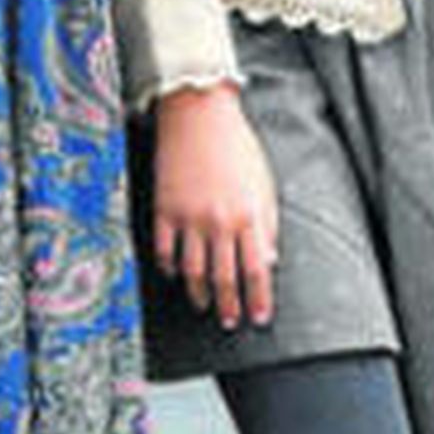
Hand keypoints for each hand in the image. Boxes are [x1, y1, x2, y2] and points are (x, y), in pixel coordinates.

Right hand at [153, 80, 277, 328]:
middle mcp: (219, 221)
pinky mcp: (164, 208)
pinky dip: (169, 268)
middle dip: (229, 306)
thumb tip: (270, 260)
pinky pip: (165, 250)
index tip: (259, 317)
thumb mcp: (263, 183)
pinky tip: (174, 274)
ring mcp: (189, 217)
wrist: (198, 111)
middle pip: (225, 279)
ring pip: (193, 272)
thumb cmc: (236, 144)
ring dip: (200, 294)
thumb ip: (267, 224)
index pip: (256, 272)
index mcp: (249, 215)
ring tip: (204, 305)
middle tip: (229, 321)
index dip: (258, 300)